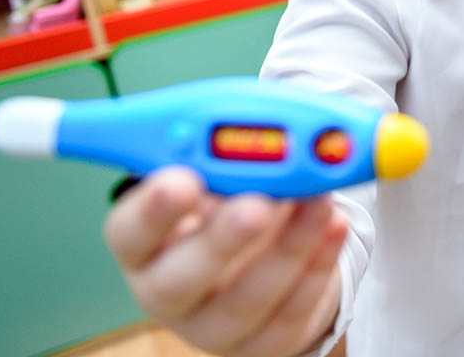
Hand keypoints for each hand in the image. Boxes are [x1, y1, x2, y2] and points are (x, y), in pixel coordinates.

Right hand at [103, 166, 347, 356]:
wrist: (268, 259)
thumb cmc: (233, 201)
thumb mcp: (219, 173)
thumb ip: (226, 154)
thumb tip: (258, 129)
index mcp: (143, 244)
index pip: (128, 233)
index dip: (152, 210)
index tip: (183, 179)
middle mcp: (168, 290)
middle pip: (179, 280)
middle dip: (222, 240)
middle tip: (258, 205)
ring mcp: (214, 325)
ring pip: (246, 299)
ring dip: (289, 246)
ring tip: (318, 199)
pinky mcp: (266, 343)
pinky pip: (292, 312)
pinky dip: (319, 265)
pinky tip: (335, 225)